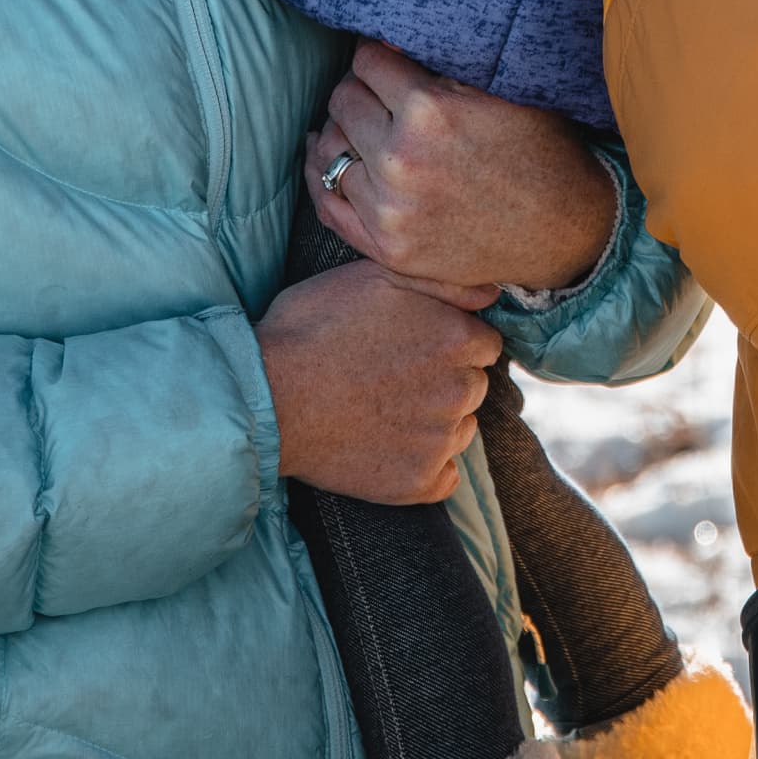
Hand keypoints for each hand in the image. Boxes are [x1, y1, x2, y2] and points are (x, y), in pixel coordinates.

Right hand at [259, 256, 501, 503]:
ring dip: (436, 423)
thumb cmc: (313, 328)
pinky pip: (444, 478)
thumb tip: (490, 294)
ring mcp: (440, 440)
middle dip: (446, 381)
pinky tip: (390, 450)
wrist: (266, 397)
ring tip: (385, 412)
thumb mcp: (376, 276)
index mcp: (456, 339)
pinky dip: (425, 468)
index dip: (452, 343)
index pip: (484, 343)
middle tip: (396, 379)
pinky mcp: (417, 482)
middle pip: (474, 386)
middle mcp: (459, 391)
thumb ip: (443, 281)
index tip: (418, 347)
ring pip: (461, 430)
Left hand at [305, 40, 618, 295]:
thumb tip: (384, 40)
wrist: (564, 229)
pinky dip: (321, 175)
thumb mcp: (499, 90)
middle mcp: (400, 160)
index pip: (367, 61)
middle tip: (378, 92)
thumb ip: (440, 62)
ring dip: (344, 131)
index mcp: (429, 110)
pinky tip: (331, 155)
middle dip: (359, 89)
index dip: (378, 56)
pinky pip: (327, 203)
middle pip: (343, 100)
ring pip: (330, 149)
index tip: (386, 62)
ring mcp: (389, 210)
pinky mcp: (388, 248)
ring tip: (360, 124)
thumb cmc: (539, 150)